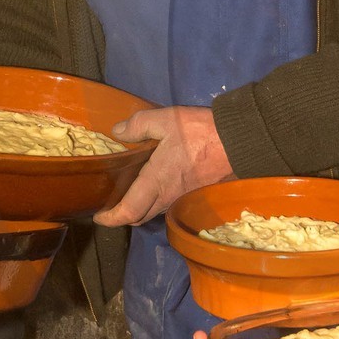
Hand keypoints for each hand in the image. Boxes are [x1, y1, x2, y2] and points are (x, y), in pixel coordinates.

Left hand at [93, 105, 231, 226]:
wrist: (240, 141)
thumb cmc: (200, 133)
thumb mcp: (166, 120)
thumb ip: (138, 125)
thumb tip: (118, 132)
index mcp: (156, 182)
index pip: (128, 211)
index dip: (111, 218)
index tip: (99, 216)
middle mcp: (168, 197)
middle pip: (140, 217)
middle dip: (123, 215)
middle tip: (112, 203)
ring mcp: (184, 198)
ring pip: (156, 211)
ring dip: (142, 207)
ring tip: (132, 192)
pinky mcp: (197, 194)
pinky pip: (171, 204)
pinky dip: (158, 201)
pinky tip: (158, 184)